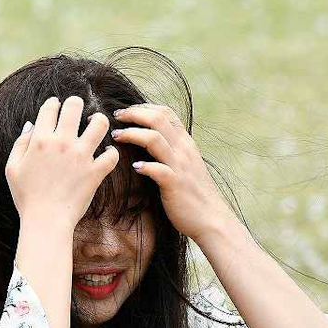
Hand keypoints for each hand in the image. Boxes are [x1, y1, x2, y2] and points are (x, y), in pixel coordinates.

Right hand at [5, 95, 118, 229]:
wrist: (45, 222)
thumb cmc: (26, 198)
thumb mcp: (12, 168)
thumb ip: (20, 143)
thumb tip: (30, 124)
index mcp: (41, 139)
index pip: (51, 106)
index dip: (54, 104)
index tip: (57, 109)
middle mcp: (62, 142)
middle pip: (76, 105)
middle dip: (77, 104)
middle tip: (78, 114)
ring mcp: (81, 157)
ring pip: (100, 123)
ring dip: (99, 122)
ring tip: (96, 128)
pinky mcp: (95, 173)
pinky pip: (112, 155)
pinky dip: (111, 153)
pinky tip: (106, 155)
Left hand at [110, 103, 229, 240]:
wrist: (212, 219)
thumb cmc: (194, 195)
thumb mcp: (186, 166)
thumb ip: (172, 152)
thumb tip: (153, 145)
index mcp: (185, 143)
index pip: (165, 112)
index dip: (143, 107)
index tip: (126, 112)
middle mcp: (183, 150)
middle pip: (157, 118)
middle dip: (133, 114)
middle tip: (116, 117)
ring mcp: (180, 166)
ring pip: (154, 138)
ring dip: (132, 134)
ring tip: (116, 136)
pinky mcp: (175, 185)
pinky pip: (158, 170)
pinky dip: (145, 166)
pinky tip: (134, 167)